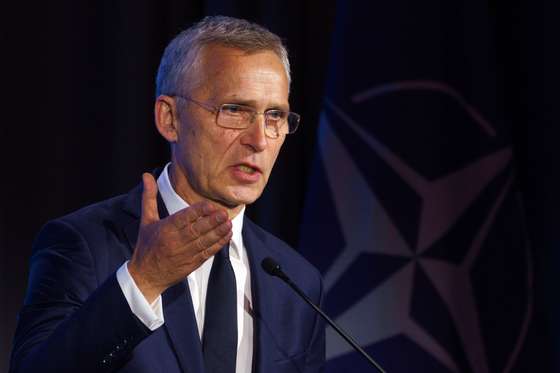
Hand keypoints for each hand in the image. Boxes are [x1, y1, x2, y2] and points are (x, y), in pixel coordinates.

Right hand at [128, 173, 232, 302]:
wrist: (146, 276)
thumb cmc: (147, 245)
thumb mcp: (146, 220)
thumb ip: (149, 197)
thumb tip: (146, 175)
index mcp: (165, 229)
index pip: (184, 218)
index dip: (198, 211)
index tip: (210, 205)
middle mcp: (175, 241)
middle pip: (197, 230)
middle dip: (212, 221)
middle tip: (224, 213)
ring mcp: (184, 254)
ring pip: (204, 241)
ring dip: (218, 232)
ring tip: (228, 222)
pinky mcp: (192, 263)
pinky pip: (207, 253)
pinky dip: (218, 244)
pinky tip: (227, 235)